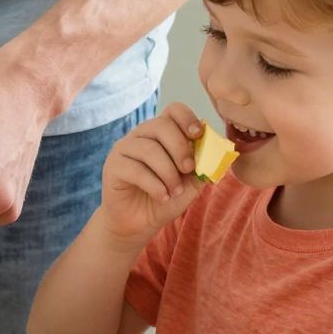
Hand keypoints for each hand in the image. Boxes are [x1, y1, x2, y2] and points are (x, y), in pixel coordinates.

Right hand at [101, 102, 203, 242]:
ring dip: (169, 173)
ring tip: (175, 191)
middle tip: (189, 170)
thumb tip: (219, 152)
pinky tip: (162, 197)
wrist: (140, 223)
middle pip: (161, 126)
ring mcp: (124, 149)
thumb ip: (204, 166)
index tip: (198, 135)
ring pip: (149, 149)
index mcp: (161, 133)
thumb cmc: (166, 196)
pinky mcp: (113, 167)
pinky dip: (155, 186)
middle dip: (180, 149)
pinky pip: (135, 170)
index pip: (173, 110)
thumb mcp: (191, 182)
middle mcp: (141, 135)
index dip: (187, 118)